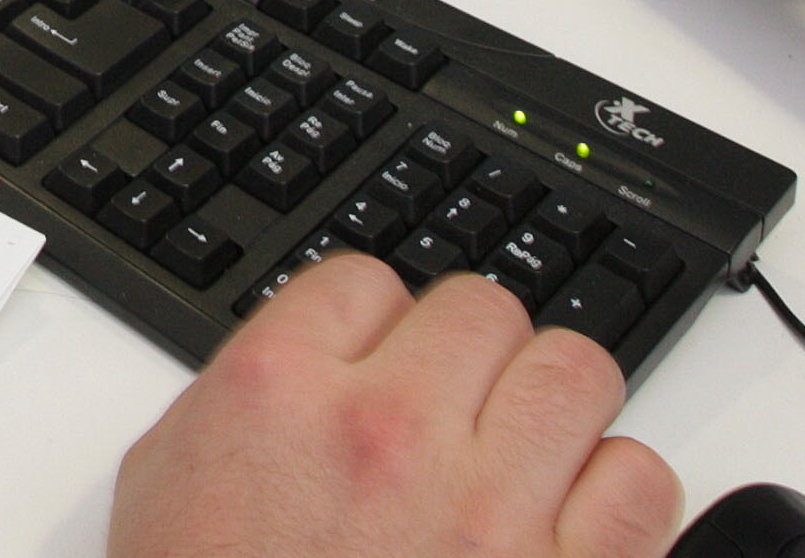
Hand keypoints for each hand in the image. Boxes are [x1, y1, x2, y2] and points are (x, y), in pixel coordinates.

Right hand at [106, 261, 680, 557]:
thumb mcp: (165, 486)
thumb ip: (237, 401)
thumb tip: (304, 368)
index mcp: (279, 391)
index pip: (366, 282)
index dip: (373, 329)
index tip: (378, 368)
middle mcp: (388, 432)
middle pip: (481, 310)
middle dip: (469, 360)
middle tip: (452, 414)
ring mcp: (485, 509)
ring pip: (576, 371)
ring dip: (552, 408)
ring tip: (525, 455)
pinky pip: (639, 477)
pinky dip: (615, 494)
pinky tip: (568, 522)